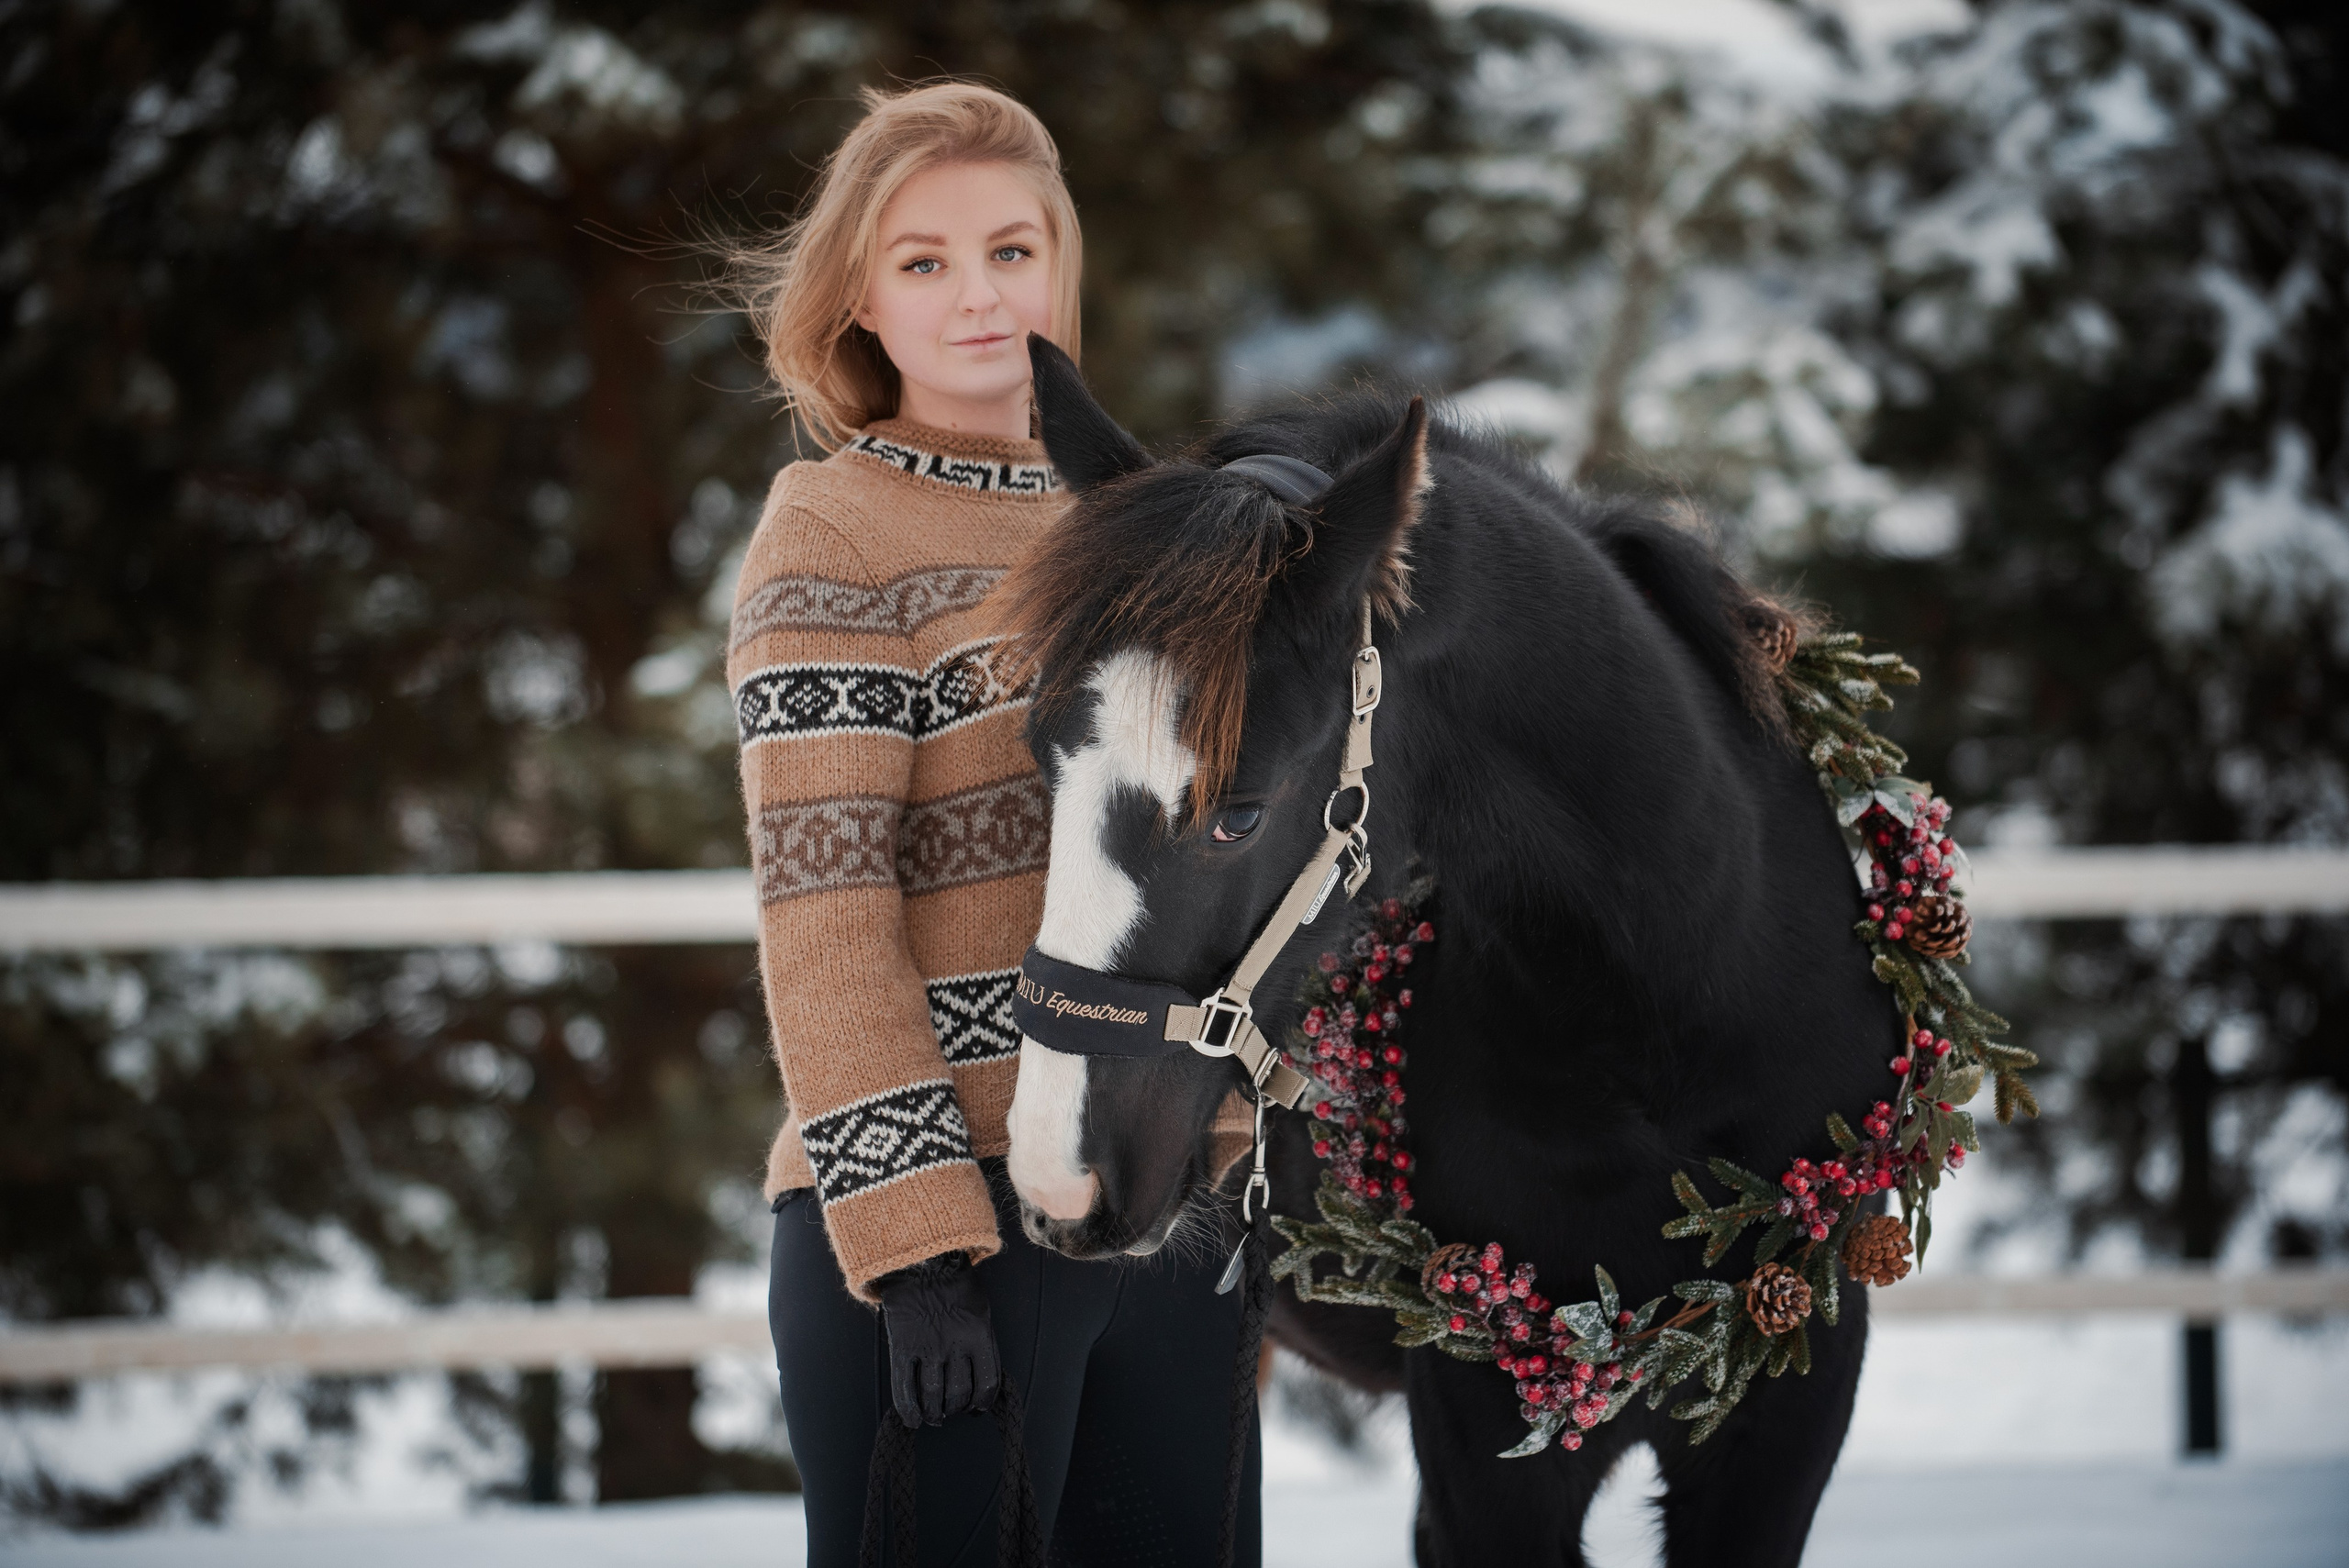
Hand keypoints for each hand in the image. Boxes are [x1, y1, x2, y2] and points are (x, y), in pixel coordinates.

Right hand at [874, 1252, 1000, 1427]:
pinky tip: (913, 1419)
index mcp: (979, 1335)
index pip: (987, 1384)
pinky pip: (904, 1388)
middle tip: (952, 1410)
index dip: (982, 1403)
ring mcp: (927, 1347)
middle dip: (957, 1409)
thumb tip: (982, 1378)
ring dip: (935, 1413)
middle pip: (959, 1395)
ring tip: (935, 1415)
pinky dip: (908, 1410)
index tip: (977, 1408)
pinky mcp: (903, 1347)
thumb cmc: (955, 1285)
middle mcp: (955, 1345)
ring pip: (934, 1396)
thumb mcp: (980, 1311)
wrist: (922, 1261)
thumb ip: (981, 1343)